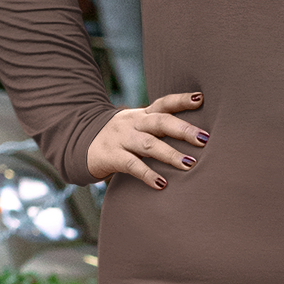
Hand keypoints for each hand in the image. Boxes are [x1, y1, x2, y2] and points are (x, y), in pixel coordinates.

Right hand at [85, 91, 208, 189]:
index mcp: (142, 115)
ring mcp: (121, 139)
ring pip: (148, 144)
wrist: (79, 144)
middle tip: (204, 139)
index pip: (164, 103)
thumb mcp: (137, 127)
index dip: (182, 100)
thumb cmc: (120, 138)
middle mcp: (133, 123)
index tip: (201, 99)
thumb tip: (194, 137)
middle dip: (183, 129)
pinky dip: (148, 174)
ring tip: (189, 164)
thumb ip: (159, 129)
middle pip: (160, 122)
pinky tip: (161, 184)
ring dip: (170, 154)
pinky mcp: (111, 156)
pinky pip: (132, 165)